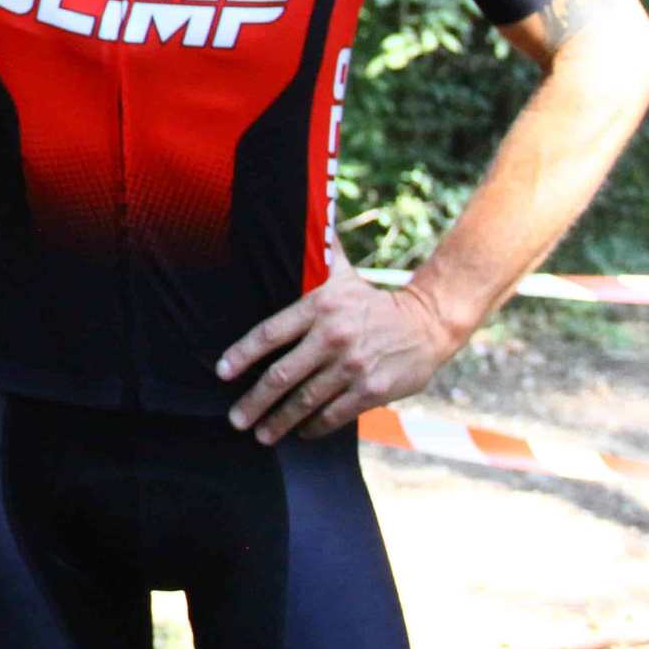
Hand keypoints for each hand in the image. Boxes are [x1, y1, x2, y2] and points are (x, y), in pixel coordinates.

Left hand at [216, 261, 459, 443]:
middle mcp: (332, 337)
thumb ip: (316, 253)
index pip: (270, 333)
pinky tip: (300, 432)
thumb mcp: (342, 274)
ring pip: (305, 400)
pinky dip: (313, 427)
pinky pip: (334, 414)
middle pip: (282, 375)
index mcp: (319, 306)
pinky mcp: (371, 390)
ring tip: (261, 434)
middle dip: (254, 401)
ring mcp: (352, 366)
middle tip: (236, 419)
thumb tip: (300, 213)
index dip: (242, 354)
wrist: (426, 324)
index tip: (222, 372)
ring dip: (279, 421)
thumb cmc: (372, 301)